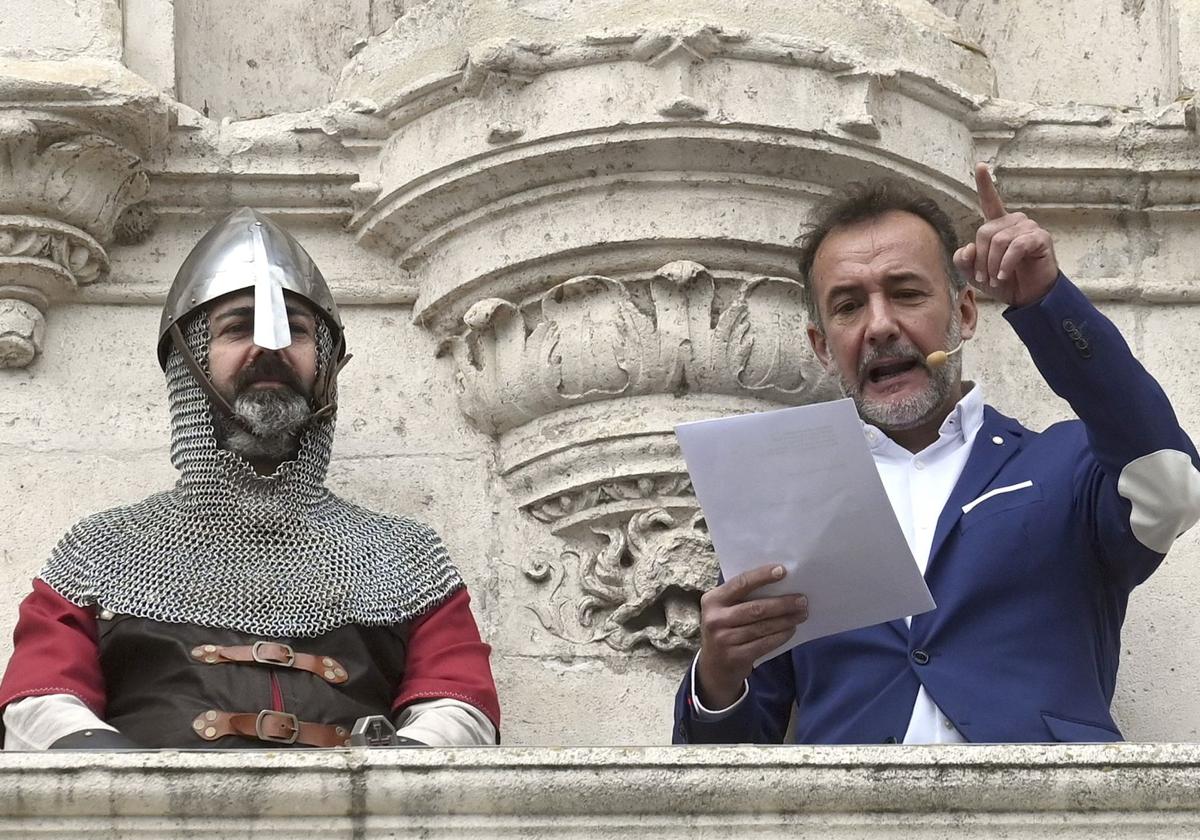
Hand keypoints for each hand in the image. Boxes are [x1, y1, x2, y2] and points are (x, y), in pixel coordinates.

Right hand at [695, 564, 807, 709]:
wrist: (714, 667)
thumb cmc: (725, 629)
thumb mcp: (724, 610)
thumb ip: (741, 597)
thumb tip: (778, 583)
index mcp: (712, 600)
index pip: (740, 583)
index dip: (762, 576)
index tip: (783, 571)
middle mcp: (715, 619)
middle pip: (756, 608)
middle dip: (782, 603)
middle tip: (802, 600)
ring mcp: (724, 639)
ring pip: (763, 627)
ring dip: (786, 620)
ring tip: (801, 614)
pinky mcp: (735, 657)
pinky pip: (764, 644)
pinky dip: (781, 636)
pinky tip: (791, 630)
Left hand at [953, 162, 1058, 307]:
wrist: (1029, 297)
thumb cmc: (1004, 282)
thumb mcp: (976, 274)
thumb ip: (964, 261)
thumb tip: (968, 248)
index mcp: (998, 225)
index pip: (990, 201)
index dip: (985, 184)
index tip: (981, 165)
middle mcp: (1013, 222)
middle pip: (984, 233)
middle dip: (981, 259)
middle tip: (985, 278)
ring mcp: (1028, 228)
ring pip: (999, 240)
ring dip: (993, 265)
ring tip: (996, 279)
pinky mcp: (1039, 238)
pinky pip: (1016, 246)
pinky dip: (1006, 264)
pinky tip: (1004, 275)